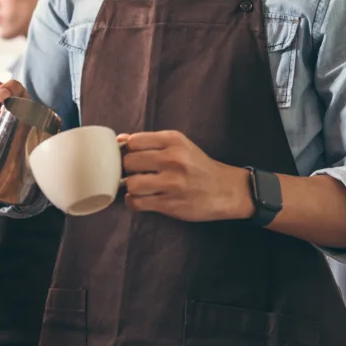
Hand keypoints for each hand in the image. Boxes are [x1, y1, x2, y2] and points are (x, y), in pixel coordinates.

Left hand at [120, 131, 253, 221]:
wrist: (226, 190)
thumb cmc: (198, 166)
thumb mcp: (179, 146)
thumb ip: (149, 142)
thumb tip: (119, 140)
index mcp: (173, 141)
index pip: (134, 142)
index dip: (127, 151)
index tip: (132, 157)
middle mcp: (173, 159)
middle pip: (129, 162)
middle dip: (128, 170)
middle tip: (136, 174)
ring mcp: (172, 183)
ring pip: (132, 184)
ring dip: (131, 188)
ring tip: (139, 187)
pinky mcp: (171, 204)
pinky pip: (137, 203)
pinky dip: (133, 202)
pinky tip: (141, 199)